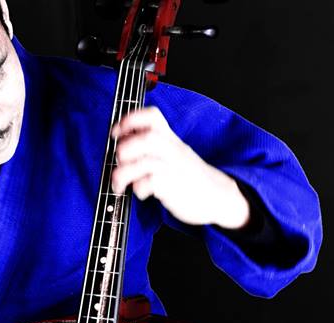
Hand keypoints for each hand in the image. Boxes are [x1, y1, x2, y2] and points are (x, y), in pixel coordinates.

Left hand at [110, 106, 250, 229]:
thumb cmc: (189, 175)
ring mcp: (173, 168)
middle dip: (124, 149)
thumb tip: (120, 145)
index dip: (131, 119)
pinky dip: (138, 189)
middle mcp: (172, 150)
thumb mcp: (174, 152)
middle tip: (119, 161)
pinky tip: (141, 193)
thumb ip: (152, 146)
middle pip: (146, 139)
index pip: (152, 117)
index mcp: (170, 138)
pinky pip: (149, 184)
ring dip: (123, 174)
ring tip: (119, 183)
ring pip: (143, 163)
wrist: (217, 195)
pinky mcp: (172, 187)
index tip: (116, 131)